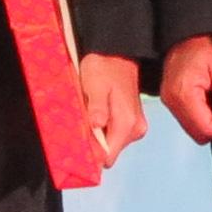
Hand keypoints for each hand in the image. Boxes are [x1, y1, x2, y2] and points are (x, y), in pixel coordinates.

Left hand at [78, 53, 144, 170]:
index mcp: (127, 124)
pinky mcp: (132, 122)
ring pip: (110, 144)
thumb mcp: (95, 86)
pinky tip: (96, 115)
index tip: (76, 144)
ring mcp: (135, 127)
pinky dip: (103, 130)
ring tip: (89, 115)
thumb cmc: (104, 68)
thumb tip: (96, 127)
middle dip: (93, 143)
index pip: (107, 157)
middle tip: (81, 124)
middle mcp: (135, 130)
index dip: (90, 155)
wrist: (117, 54)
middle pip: (109, 152)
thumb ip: (97, 108)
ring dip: (97, 135)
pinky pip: (114, 135)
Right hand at [156, 33, 211, 141]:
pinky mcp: (171, 99)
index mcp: (182, 93)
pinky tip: (209, 96)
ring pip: (194, 129)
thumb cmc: (207, 43)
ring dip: (210, 119)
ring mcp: (169, 100)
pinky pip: (189, 118)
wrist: (190, 31)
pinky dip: (203, 113)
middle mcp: (171, 100)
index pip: (206, 129)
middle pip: (199, 134)